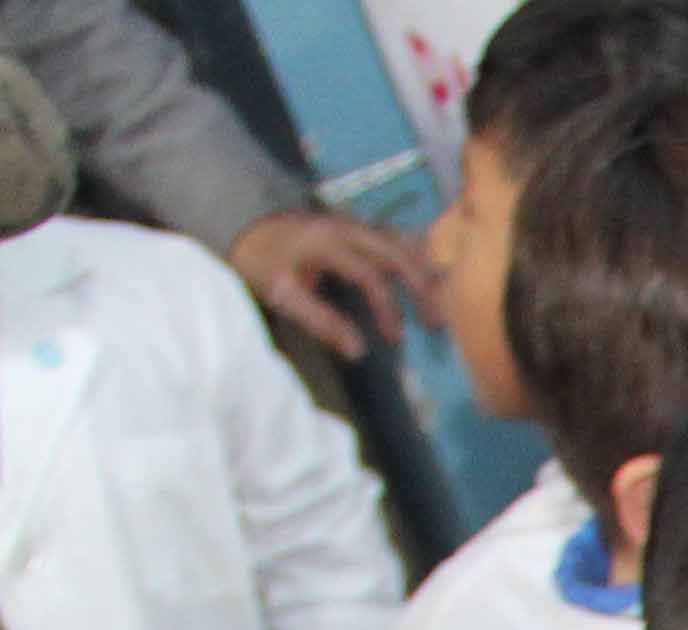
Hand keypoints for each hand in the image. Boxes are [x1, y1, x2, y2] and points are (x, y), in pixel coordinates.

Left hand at [225, 208, 435, 357]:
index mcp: (328, 244)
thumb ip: (321, 321)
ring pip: (403, 240)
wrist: (244, 220)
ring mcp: (356, 224)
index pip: (371, 277)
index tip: (395, 340)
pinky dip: (418, 254)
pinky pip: (397, 236)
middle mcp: (348, 228)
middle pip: (398, 254)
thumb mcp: (283, 294)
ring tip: (442, 301)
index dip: (388, 310)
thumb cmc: (262, 260)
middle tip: (437, 323)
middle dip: (422, 289)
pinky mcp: (359, 226)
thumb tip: (359, 351)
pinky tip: (431, 273)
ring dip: (425, 270)